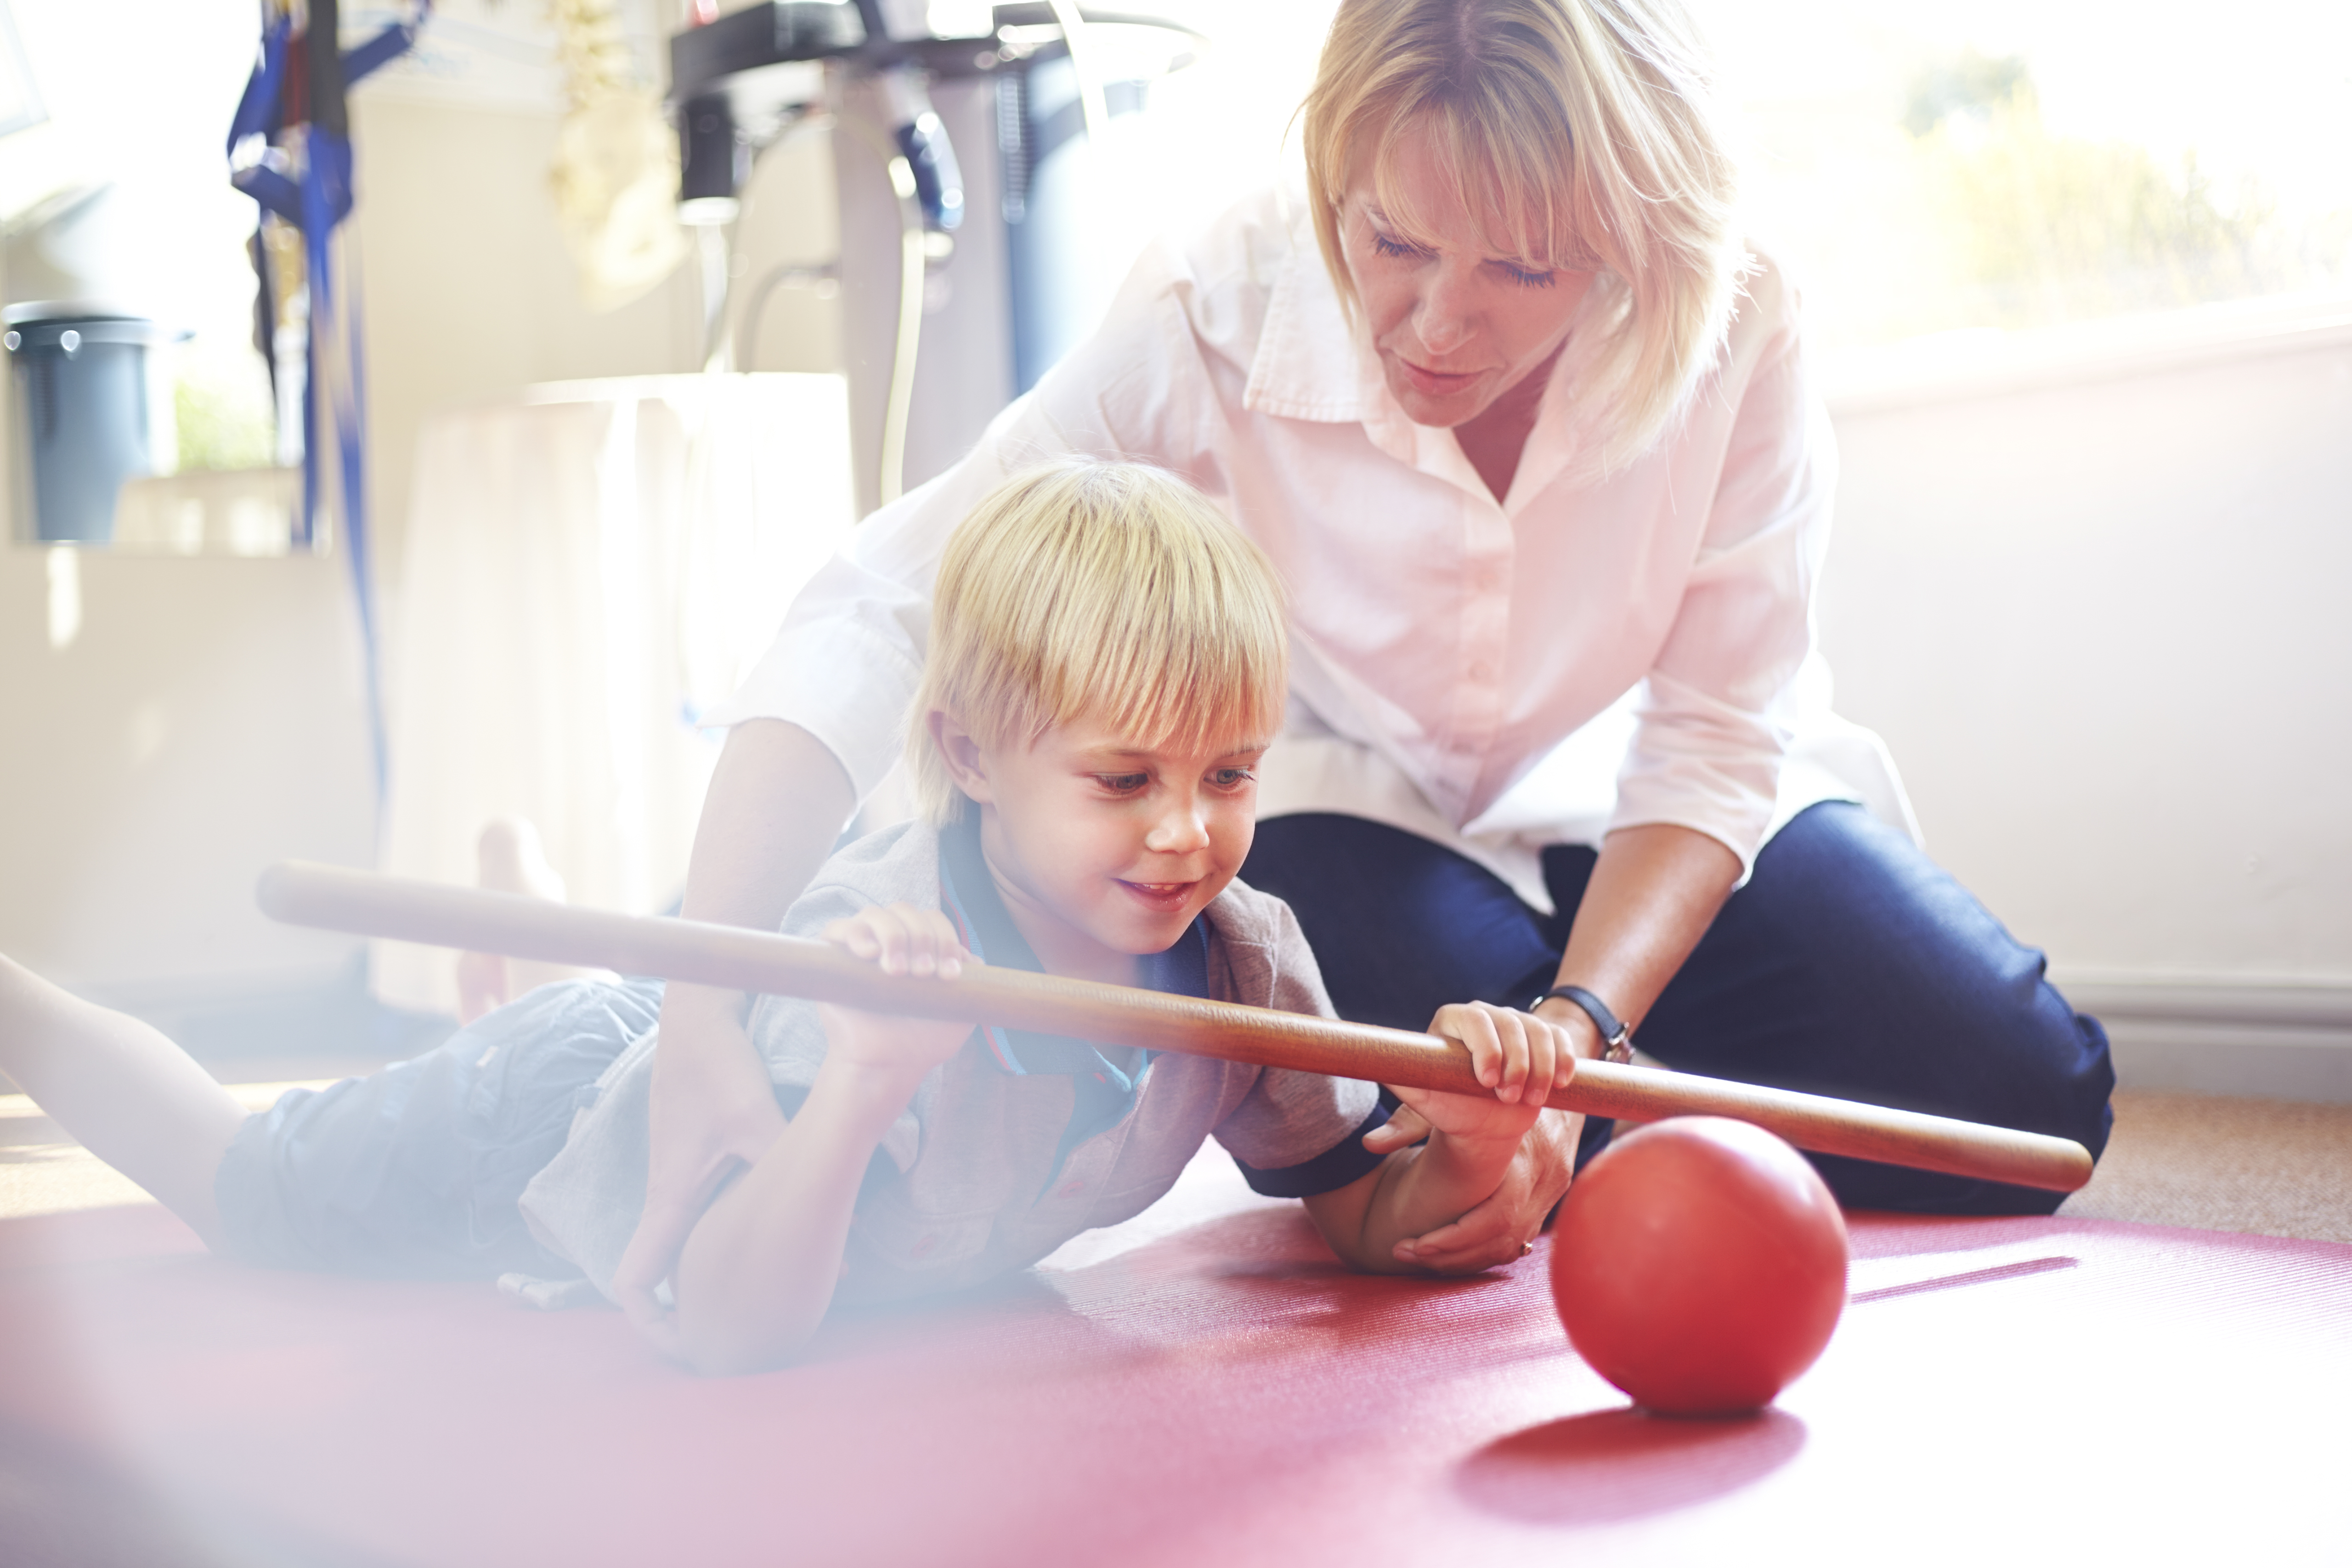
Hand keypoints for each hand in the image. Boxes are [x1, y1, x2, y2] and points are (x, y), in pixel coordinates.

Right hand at [615, 987, 790, 1355]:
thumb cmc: (718, 1068)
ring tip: (759, 1299)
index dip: (650, 1326)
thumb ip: (798, 1173)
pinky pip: (703, 1211)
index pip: (634, 1281)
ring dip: (709, 1272)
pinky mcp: (697, 1156)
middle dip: (689, 1311)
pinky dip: (726, 1233)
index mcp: (669, 1200)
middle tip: (735, 1338)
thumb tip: (837, 1230)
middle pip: (663, 1272)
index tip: (684, 1350)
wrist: (698, 1015)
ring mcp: (679, 1175)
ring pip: (686, 1241)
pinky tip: (772, 1235)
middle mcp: (667, 1194)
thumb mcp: (760, 1125)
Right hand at [813, 903, 976, 1079]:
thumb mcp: (959, 1010)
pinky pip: (837, 928)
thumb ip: (972, 981)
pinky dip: (855, 934)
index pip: (932, 920)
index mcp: (919, 947)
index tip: (950, 975)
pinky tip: (869, 955)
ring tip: (897, 972)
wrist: (891, 1065)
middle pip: (904, 911)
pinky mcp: (831, 960)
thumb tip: (970, 957)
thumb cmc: (924, 1039)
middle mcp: (889, 941)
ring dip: (893, 936)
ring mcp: (860, 948)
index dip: (945, 939)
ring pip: (874, 914)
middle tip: (924, 974)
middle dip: (921, 938)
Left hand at [1381, 1106, 1579, 1271]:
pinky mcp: (1548, 1201)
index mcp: (1524, 1158)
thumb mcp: (1458, 1096)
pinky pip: (1516, 1241)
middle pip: (1499, 1240)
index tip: (1408, 1243)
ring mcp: (1549, 1195)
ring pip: (1508, 1247)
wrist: (1549, 1078)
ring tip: (1419, 1257)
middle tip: (1402, 1252)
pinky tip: (1450, 1252)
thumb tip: (1369, 1143)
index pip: (1491, 1218)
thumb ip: (1413, 1119)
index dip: (1449, 1239)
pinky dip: (1482, 1253)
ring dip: (1461, 1260)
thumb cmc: (1495, 1089)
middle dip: (1448, 1256)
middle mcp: (1542, 1181)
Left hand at [1386, 1000, 1574, 1150]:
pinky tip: (1561, 1083)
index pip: (1472, 1018)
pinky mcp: (1544, 1033)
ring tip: (1532, 1099)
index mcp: (1451, 1022)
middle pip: (1508, 1021)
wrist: (1488, 1108)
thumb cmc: (1452, 1106)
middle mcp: (1484, 1014)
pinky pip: (1559, 1037)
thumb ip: (1403, 1123)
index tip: (1486, 1080)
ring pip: (1537, 1029)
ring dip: (1540, 1065)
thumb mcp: (1428, 1112)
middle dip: (1515, 1061)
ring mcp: (1517, 1021)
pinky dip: (1564, 1059)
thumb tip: (1371, 1142)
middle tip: (1508, 1096)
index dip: (1484, 1045)